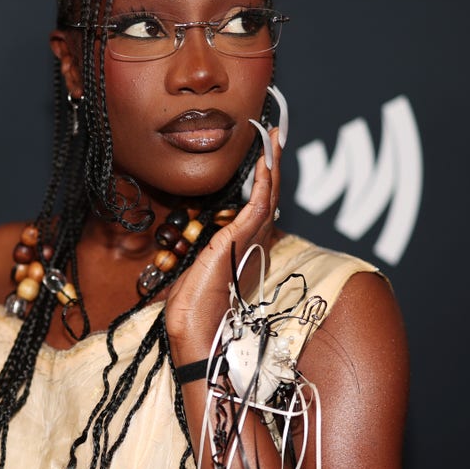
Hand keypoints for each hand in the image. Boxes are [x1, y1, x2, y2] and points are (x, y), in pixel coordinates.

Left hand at [164, 117, 282, 356]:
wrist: (195, 333)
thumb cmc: (193, 313)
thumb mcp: (197, 275)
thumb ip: (205, 257)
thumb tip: (201, 250)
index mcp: (246, 251)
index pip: (257, 208)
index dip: (263, 182)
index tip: (263, 158)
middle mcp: (255, 245)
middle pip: (269, 196)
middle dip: (272, 164)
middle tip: (275, 135)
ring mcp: (252, 242)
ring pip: (269, 195)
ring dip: (271, 164)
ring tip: (274, 136)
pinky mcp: (242, 241)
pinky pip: (259, 204)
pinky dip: (264, 180)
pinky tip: (265, 161)